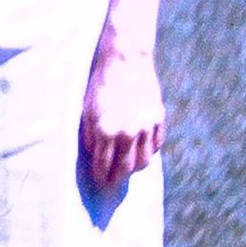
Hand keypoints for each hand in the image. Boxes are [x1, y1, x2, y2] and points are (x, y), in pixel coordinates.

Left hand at [81, 43, 164, 188]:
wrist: (125, 60)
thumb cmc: (100, 84)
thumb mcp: (87, 109)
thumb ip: (91, 135)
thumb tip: (95, 155)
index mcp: (106, 130)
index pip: (104, 164)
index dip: (101, 176)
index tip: (99, 182)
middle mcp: (128, 131)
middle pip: (126, 167)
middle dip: (118, 179)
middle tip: (113, 186)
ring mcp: (146, 125)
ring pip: (144, 160)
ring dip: (135, 169)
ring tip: (128, 170)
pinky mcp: (158, 117)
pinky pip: (156, 144)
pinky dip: (149, 152)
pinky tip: (142, 152)